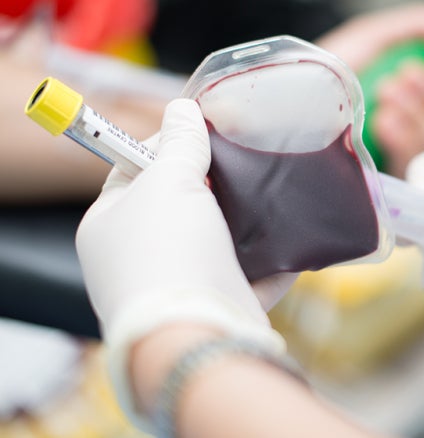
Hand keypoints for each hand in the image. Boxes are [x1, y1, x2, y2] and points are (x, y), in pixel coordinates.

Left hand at [75, 99, 289, 423]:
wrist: (197, 335)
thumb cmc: (168, 251)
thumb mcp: (168, 183)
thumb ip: (179, 144)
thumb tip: (181, 107)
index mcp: (109, 225)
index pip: (131, 169)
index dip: (166, 144)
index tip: (203, 128)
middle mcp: (140, 258)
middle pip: (180, 206)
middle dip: (215, 184)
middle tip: (246, 156)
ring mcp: (182, 286)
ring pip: (219, 242)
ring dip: (248, 223)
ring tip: (276, 191)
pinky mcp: (221, 308)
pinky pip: (251, 278)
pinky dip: (273, 263)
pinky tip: (296, 241)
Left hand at [317, 3, 423, 175]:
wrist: (284, 99)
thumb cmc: (325, 72)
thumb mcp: (374, 38)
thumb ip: (422, 28)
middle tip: (402, 79)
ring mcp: (406, 162)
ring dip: (421, 116)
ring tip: (388, 94)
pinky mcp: (388, 185)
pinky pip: (416, 168)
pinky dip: (406, 140)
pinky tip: (385, 121)